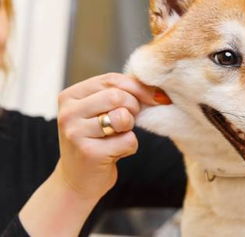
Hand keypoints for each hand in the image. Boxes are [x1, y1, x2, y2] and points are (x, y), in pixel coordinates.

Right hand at [55, 73, 169, 198]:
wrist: (77, 181)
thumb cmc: (97, 140)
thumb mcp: (102, 111)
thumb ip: (122, 94)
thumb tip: (158, 91)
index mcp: (70, 96)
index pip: (111, 79)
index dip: (137, 87)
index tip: (151, 98)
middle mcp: (68, 113)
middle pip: (117, 96)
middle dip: (133, 107)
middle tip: (129, 121)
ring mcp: (76, 134)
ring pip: (122, 117)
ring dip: (129, 127)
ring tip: (118, 135)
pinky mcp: (89, 153)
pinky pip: (128, 140)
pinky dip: (130, 147)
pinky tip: (115, 153)